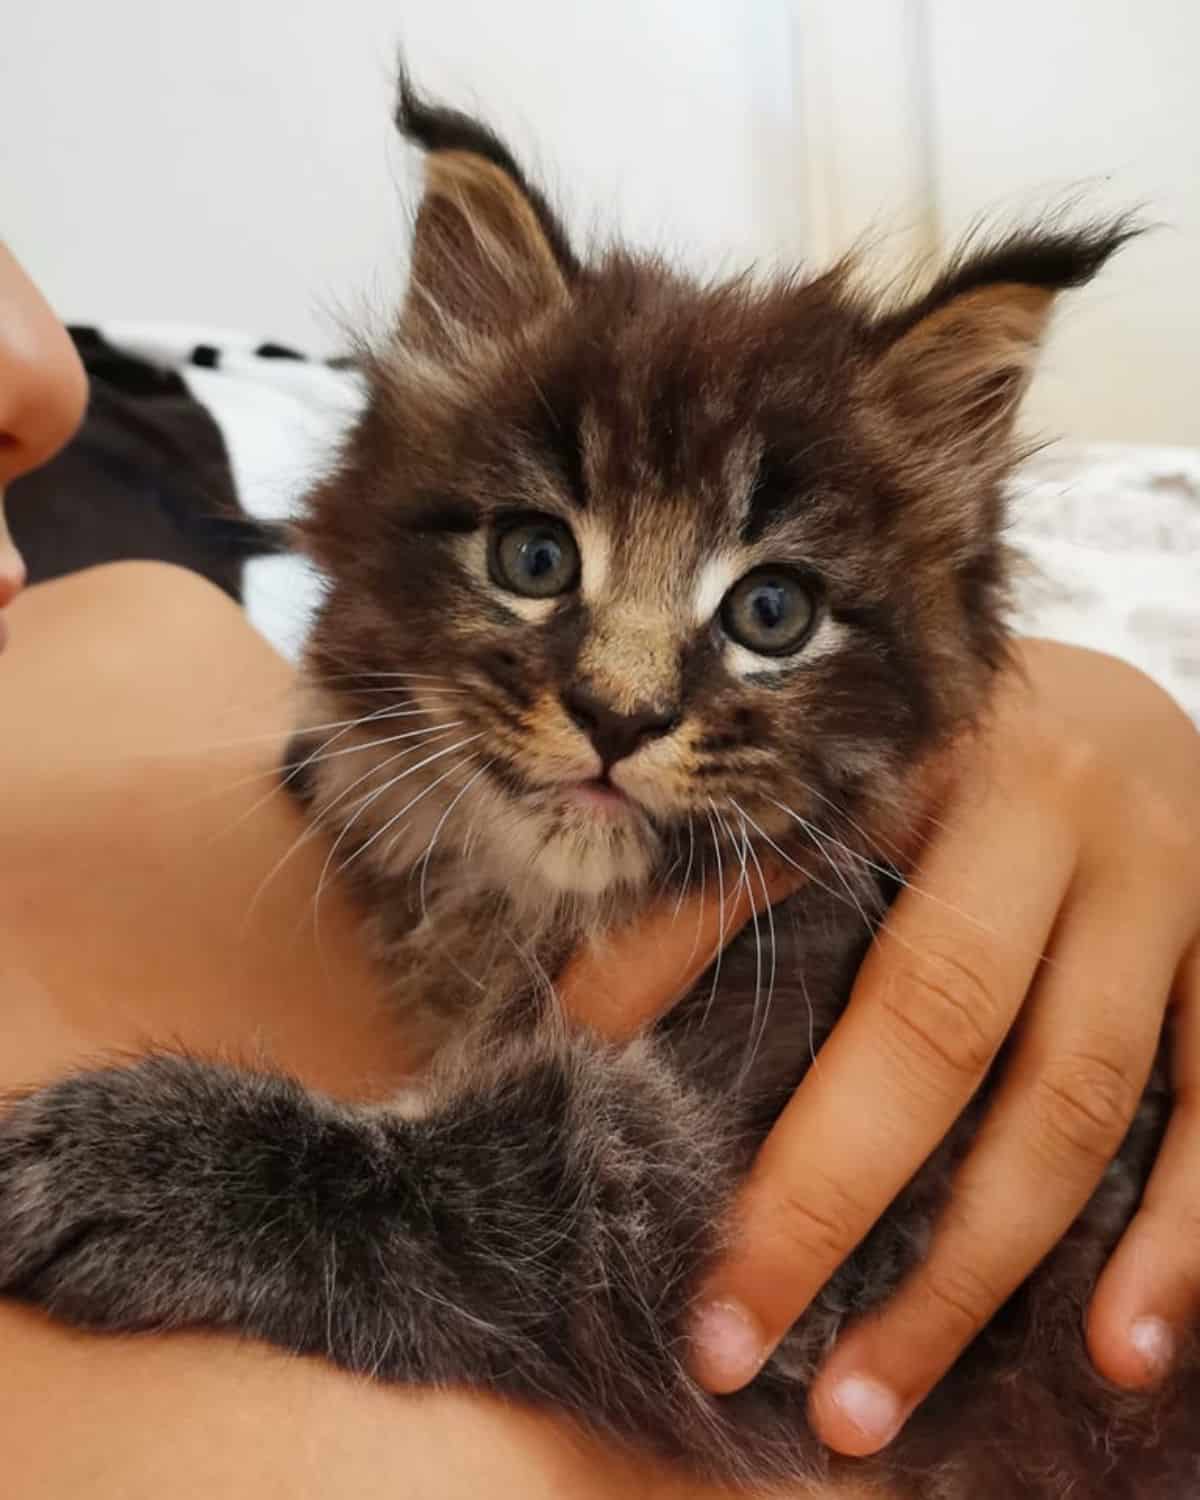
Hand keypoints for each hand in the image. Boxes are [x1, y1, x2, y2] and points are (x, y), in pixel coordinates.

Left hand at [562, 639, 1199, 1456]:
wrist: (1124, 708)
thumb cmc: (949, 757)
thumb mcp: (838, 784)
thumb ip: (722, 881)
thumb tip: (587, 1014)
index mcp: (930, 763)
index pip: (811, 917)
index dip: (736, 1070)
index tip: (664, 1215)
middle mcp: (1058, 822)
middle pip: (946, 1030)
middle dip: (835, 1204)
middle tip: (739, 1344)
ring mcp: (1169, 895)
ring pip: (1079, 1102)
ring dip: (977, 1269)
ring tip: (872, 1398)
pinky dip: (1177, 1241)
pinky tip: (1118, 1351)